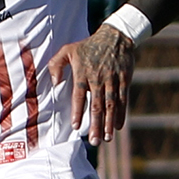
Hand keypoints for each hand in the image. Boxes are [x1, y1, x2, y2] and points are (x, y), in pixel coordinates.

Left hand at [48, 26, 135, 141]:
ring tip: (106, 138)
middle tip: (93, 141)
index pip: (79, 95)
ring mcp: (112, 80)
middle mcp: (98, 78)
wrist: (115, 37)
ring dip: (108, 123)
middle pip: (97, 105)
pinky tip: (118, 126)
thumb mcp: (67, 49)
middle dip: (95, 124)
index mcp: (83, 73)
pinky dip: (121, 114)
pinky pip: (123, 100)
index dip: (77, 111)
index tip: (76, 126)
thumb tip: (54, 83)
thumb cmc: (88, 46)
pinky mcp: (124, 80)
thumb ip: (56, 65)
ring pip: (111, 105)